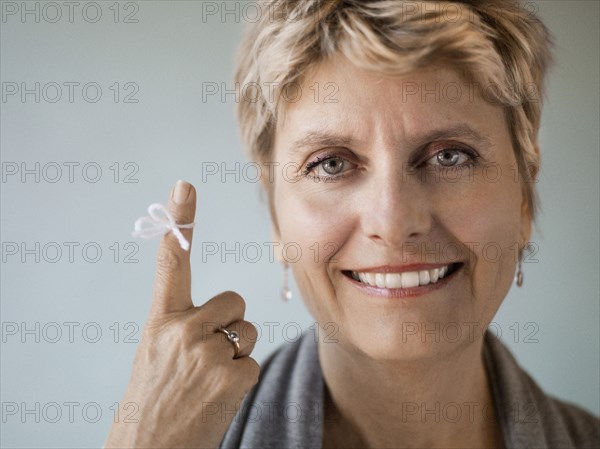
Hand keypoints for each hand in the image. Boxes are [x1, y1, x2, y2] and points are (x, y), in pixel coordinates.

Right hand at [105, 180, 259, 448]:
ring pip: (248, 330)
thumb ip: (183, 324)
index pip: (171, 261)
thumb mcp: (157, 353)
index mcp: (160, 320)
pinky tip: (217, 397)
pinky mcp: (230, 375)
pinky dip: (240, 379)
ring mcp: (206, 351)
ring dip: (236, 353)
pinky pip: (252, 361)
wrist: (149, 448)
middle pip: (235, 301)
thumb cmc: (156, 399)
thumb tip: (227, 308)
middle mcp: (181, 329)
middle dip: (230, 324)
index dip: (180, 221)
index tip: (185, 185)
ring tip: (208, 381)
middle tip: (205, 357)